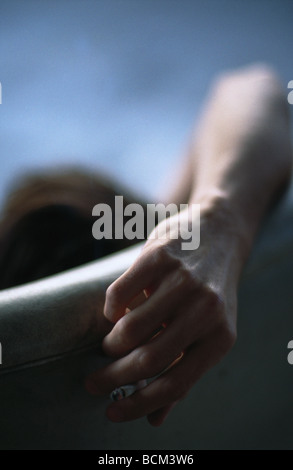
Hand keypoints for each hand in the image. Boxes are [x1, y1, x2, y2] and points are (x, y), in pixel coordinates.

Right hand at [86, 200, 242, 425]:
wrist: (220, 234)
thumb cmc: (210, 293)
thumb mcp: (209, 332)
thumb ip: (184, 371)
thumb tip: (155, 419)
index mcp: (221, 337)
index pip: (175, 383)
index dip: (139, 405)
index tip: (112, 413)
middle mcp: (205, 310)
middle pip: (149, 358)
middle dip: (113, 377)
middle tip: (94, 381)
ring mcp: (183, 281)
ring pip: (131, 327)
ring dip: (112, 343)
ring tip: (110, 344)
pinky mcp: (161, 256)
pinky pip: (120, 293)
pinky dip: (110, 309)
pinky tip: (115, 312)